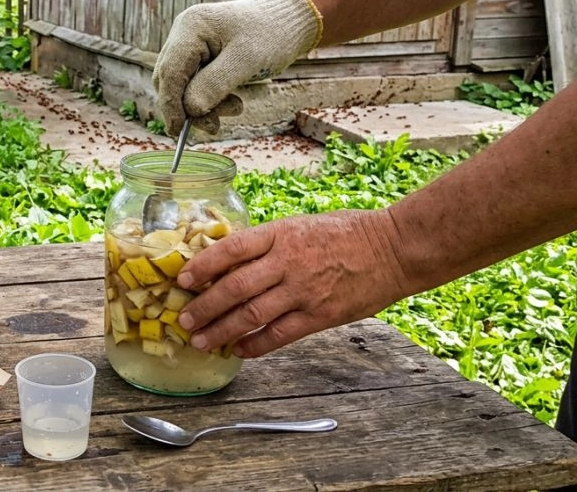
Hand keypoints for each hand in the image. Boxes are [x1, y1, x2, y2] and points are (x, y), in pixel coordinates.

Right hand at [151, 0, 321, 134]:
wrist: (291, 21)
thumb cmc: (273, 35)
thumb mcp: (247, 61)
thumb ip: (215, 85)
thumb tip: (189, 111)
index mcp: (191, 27)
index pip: (170, 72)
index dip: (171, 104)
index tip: (179, 132)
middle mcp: (184, 33)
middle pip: (171, 80)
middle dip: (189, 107)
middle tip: (214, 125)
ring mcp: (191, 44)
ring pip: (182, 85)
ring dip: (203, 105)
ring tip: (236, 107)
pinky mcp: (201, 55)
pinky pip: (195, 83)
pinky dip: (210, 98)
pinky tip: (232, 101)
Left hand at [174, 209, 414, 357]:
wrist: (393, 248)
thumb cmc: (346, 232)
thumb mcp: (300, 225)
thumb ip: (268, 244)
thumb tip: (229, 260)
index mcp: (281, 234)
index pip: (232, 248)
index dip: (203, 264)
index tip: (183, 278)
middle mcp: (288, 262)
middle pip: (235, 287)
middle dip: (205, 306)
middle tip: (184, 319)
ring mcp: (304, 290)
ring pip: (253, 315)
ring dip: (223, 330)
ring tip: (202, 340)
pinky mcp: (320, 315)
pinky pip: (280, 335)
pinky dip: (256, 345)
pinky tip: (240, 350)